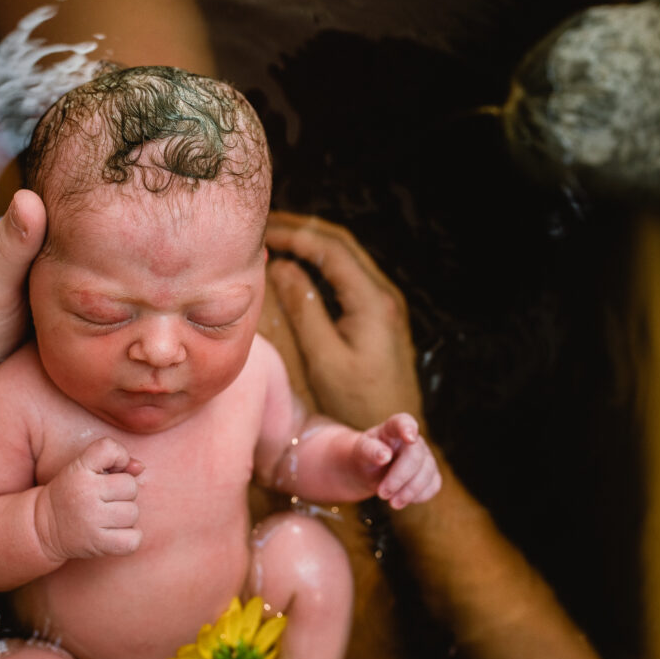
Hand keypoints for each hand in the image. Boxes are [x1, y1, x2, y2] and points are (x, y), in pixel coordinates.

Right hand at [37, 438, 144, 561]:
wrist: (43, 527)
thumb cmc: (72, 493)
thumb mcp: (84, 469)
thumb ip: (114, 460)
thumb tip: (140, 467)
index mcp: (79, 469)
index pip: (109, 448)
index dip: (118, 457)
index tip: (107, 470)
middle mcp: (85, 493)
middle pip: (130, 486)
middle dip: (123, 493)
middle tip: (104, 499)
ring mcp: (91, 520)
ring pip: (133, 513)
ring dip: (125, 516)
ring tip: (106, 516)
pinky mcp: (98, 544)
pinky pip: (134, 538)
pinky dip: (129, 538)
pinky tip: (113, 533)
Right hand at [265, 212, 421, 428]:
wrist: (395, 434)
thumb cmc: (357, 403)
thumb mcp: (325, 359)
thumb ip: (304, 310)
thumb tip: (282, 268)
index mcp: (371, 302)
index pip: (331, 250)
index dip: (296, 235)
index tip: (264, 232)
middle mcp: (382, 295)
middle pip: (342, 244)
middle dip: (304, 230)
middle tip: (267, 225)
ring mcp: (383, 304)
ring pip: (347, 257)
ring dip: (314, 244)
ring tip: (279, 238)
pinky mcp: (378, 316)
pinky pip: (349, 275)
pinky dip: (323, 263)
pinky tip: (302, 267)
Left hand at [354, 413, 440, 509]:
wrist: (368, 471)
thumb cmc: (364, 456)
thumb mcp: (360, 452)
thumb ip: (370, 451)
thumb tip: (384, 455)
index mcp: (393, 428)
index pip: (403, 422)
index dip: (408, 428)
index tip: (410, 437)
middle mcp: (413, 440)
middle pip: (415, 456)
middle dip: (399, 478)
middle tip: (381, 494)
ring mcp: (425, 456)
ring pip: (428, 473)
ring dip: (409, 492)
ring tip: (391, 503)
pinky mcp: (431, 473)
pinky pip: (433, 485)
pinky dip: (419, 496)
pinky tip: (402, 499)